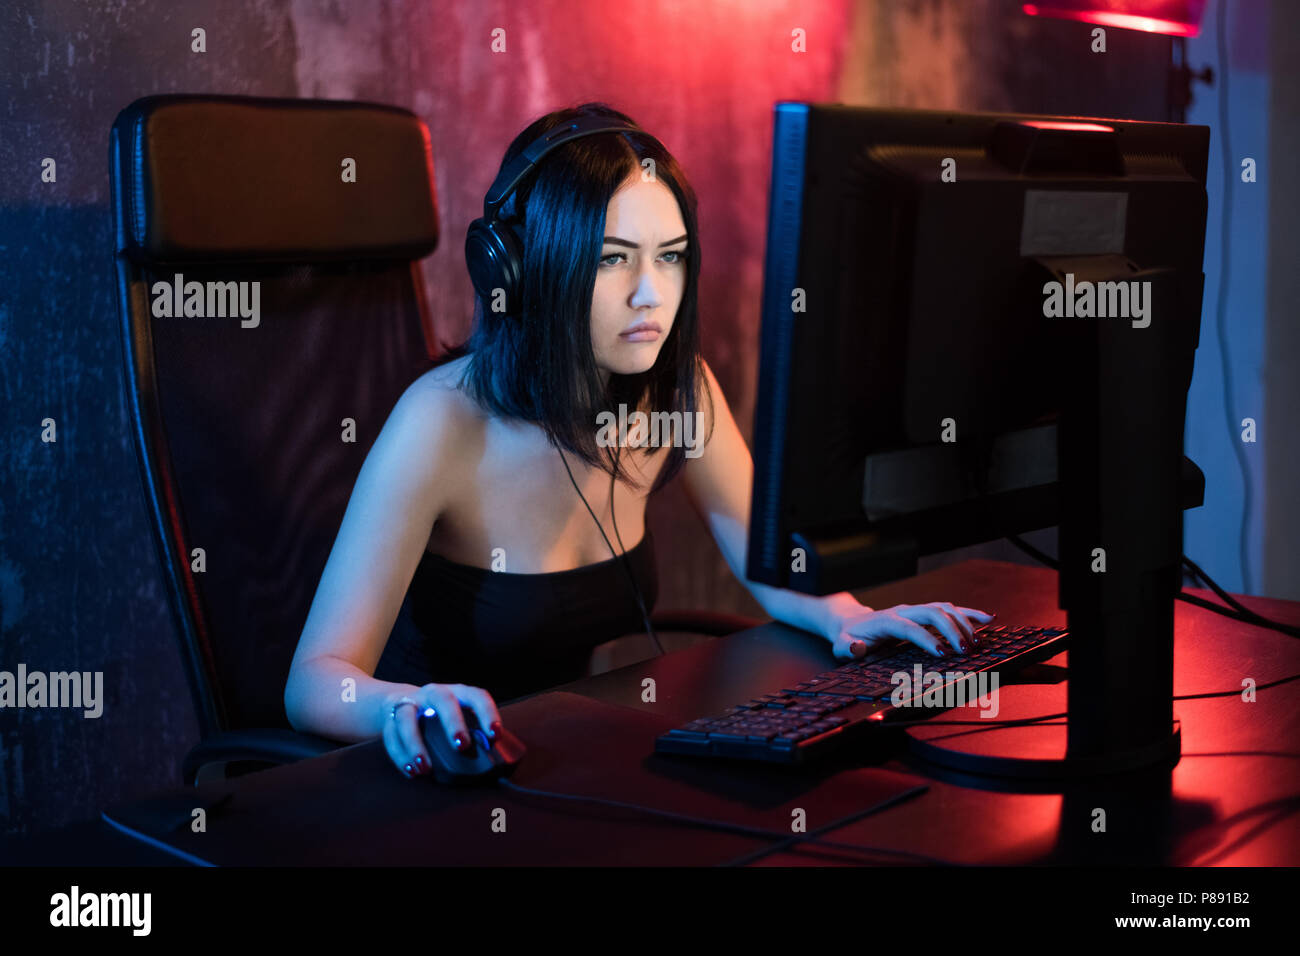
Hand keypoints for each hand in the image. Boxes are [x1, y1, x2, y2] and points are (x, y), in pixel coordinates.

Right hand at [382, 683, 503, 778]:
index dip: (488, 713)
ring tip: (425, 768)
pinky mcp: (391, 717)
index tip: (495, 735)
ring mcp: (411, 703)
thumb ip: (473, 734)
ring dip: (416, 743)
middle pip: (443, 700)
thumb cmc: (440, 717)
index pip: (477, 696)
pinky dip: (400, 755)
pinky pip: (391, 735)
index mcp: (458, 693)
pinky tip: (411, 771)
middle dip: (453, 722)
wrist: (403, 702)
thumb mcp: (459, 718)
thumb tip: (490, 764)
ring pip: (408, 717)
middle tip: (462, 746)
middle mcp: (434, 693)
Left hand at [824, 599, 993, 661]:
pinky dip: (969, 613)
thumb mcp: (843, 644)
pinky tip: (989, 619)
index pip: (909, 627)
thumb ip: (848, 647)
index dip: (926, 639)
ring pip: (944, 608)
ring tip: (979, 642)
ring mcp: (915, 609)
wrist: (852, 622)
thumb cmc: (850, 637)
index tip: (943, 654)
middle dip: (952, 630)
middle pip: (932, 613)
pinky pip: (950, 609)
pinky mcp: (924, 612)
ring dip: (964, 622)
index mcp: (886, 620)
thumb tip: (857, 647)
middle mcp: (904, 610)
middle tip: (967, 650)